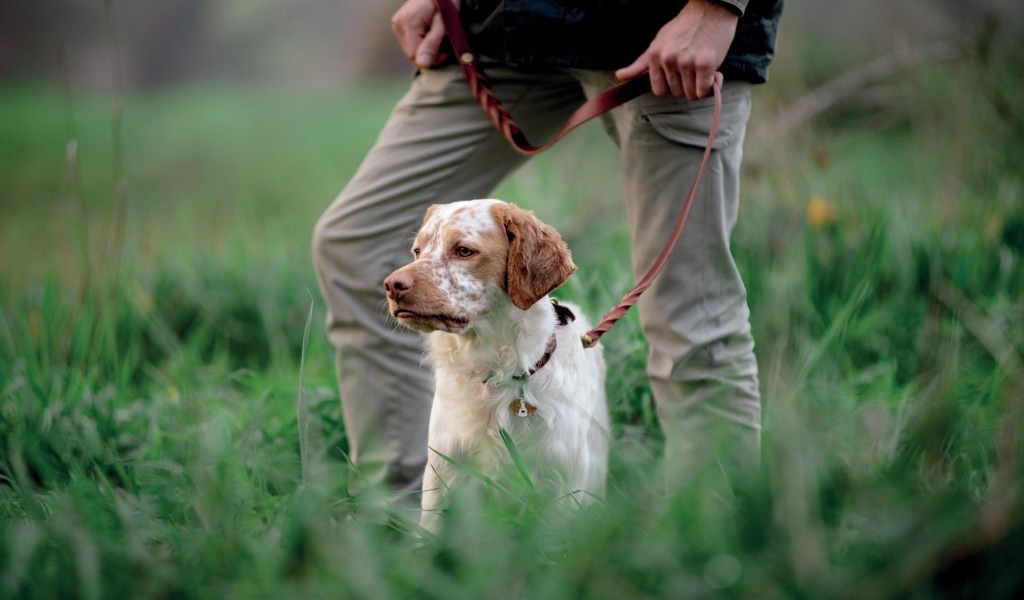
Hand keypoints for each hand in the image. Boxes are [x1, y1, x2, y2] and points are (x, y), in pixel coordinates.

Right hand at [391, 0, 458, 67]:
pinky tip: (429, 34)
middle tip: (442, 43)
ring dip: (426, 49)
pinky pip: (410, 44)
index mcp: (408, 23)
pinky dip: (421, 43)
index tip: (445, 50)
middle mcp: (398, 25)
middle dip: (429, 54)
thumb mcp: (443, 23)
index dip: (432, 58)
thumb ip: (432, 43)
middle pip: (412, 55)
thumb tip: (423, 64)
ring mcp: (397, 25)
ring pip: (411, 51)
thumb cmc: (444, 2)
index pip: (415, 56)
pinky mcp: (399, 26)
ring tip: (436, 36)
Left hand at [615, 0, 738, 99]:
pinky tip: (713, 73)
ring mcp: (686, 62)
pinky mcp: (705, 64)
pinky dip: (711, 87)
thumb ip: (641, 63)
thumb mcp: (657, 43)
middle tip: (693, 68)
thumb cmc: (684, 28)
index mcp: (655, 56)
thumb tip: (619, 76)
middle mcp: (668, 60)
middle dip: (687, 85)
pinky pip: (704, 91)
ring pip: (691, 95)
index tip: (679, 75)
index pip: (659, 90)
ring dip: (700, 87)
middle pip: (677, 93)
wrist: (710, 11)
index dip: (671, 86)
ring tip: (702, 68)